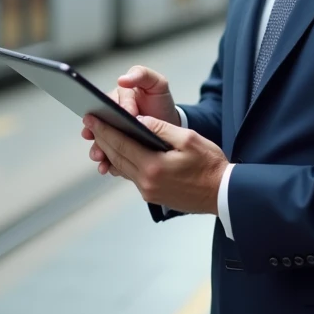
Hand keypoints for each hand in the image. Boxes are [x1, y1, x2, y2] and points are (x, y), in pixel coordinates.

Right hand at [81, 66, 178, 173]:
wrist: (169, 127)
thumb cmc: (161, 104)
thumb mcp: (156, 84)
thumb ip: (142, 75)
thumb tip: (123, 79)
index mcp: (119, 96)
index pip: (112, 101)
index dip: (118, 108)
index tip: (127, 114)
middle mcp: (111, 113)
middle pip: (101, 121)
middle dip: (100, 131)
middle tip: (98, 137)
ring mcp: (113, 131)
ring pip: (100, 139)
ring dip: (97, 147)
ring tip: (99, 155)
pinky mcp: (116, 147)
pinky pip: (107, 153)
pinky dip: (105, 161)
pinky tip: (105, 166)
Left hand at [85, 114, 226, 214]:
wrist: (222, 194)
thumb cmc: (210, 166)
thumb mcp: (188, 139)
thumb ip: (161, 129)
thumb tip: (140, 120)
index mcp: (154, 166)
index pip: (121, 144)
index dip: (104, 130)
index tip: (92, 118)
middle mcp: (147, 182)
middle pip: (117, 156)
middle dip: (103, 138)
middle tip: (91, 124)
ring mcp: (149, 191)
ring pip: (122, 168)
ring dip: (110, 151)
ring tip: (102, 136)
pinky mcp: (153, 195)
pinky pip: (132, 176)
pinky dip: (123, 162)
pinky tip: (121, 153)